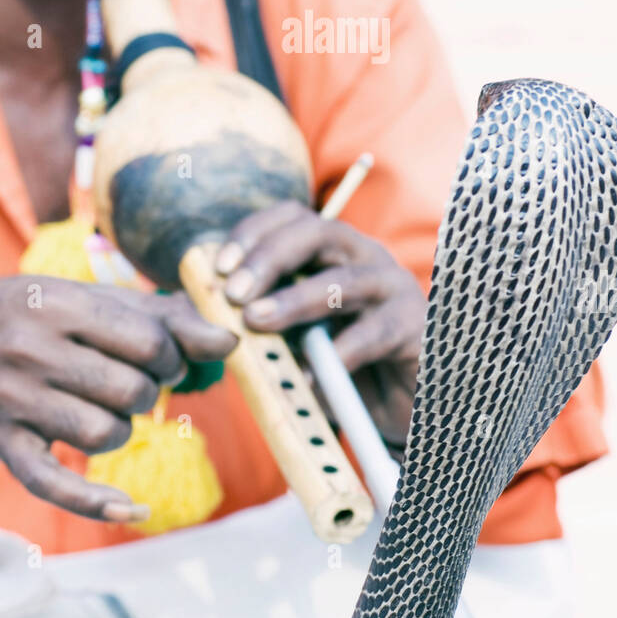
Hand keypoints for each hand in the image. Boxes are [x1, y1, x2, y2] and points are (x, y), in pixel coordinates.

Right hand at [0, 275, 236, 520]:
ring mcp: (14, 400)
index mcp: (62, 305)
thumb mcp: (94, 299)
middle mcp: (33, 350)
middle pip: (130, 391)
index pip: (148, 341)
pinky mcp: (3, 444)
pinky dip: (97, 503)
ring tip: (104, 410)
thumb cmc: (41, 315)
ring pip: (104, 434)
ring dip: (121, 429)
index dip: (171, 356)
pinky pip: (54, 485)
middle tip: (131, 384)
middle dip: (147, 392)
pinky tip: (133, 509)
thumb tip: (231, 341)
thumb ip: (166, 318)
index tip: (161, 358)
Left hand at [215, 201, 425, 445]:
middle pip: (318, 233)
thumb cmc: (344, 360)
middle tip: (235, 294)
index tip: (219, 267)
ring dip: (295, 300)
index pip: (293, 216)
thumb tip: (203, 306)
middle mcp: (367, 256)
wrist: (408, 400)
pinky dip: (335, 358)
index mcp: (336, 248)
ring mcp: (394, 288)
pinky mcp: (414, 326)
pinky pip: (372, 335)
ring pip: (344, 281)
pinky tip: (306, 378)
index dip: (253, 233)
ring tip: (257, 323)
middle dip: (270, 258)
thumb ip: (265, 313)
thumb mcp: (300, 330)